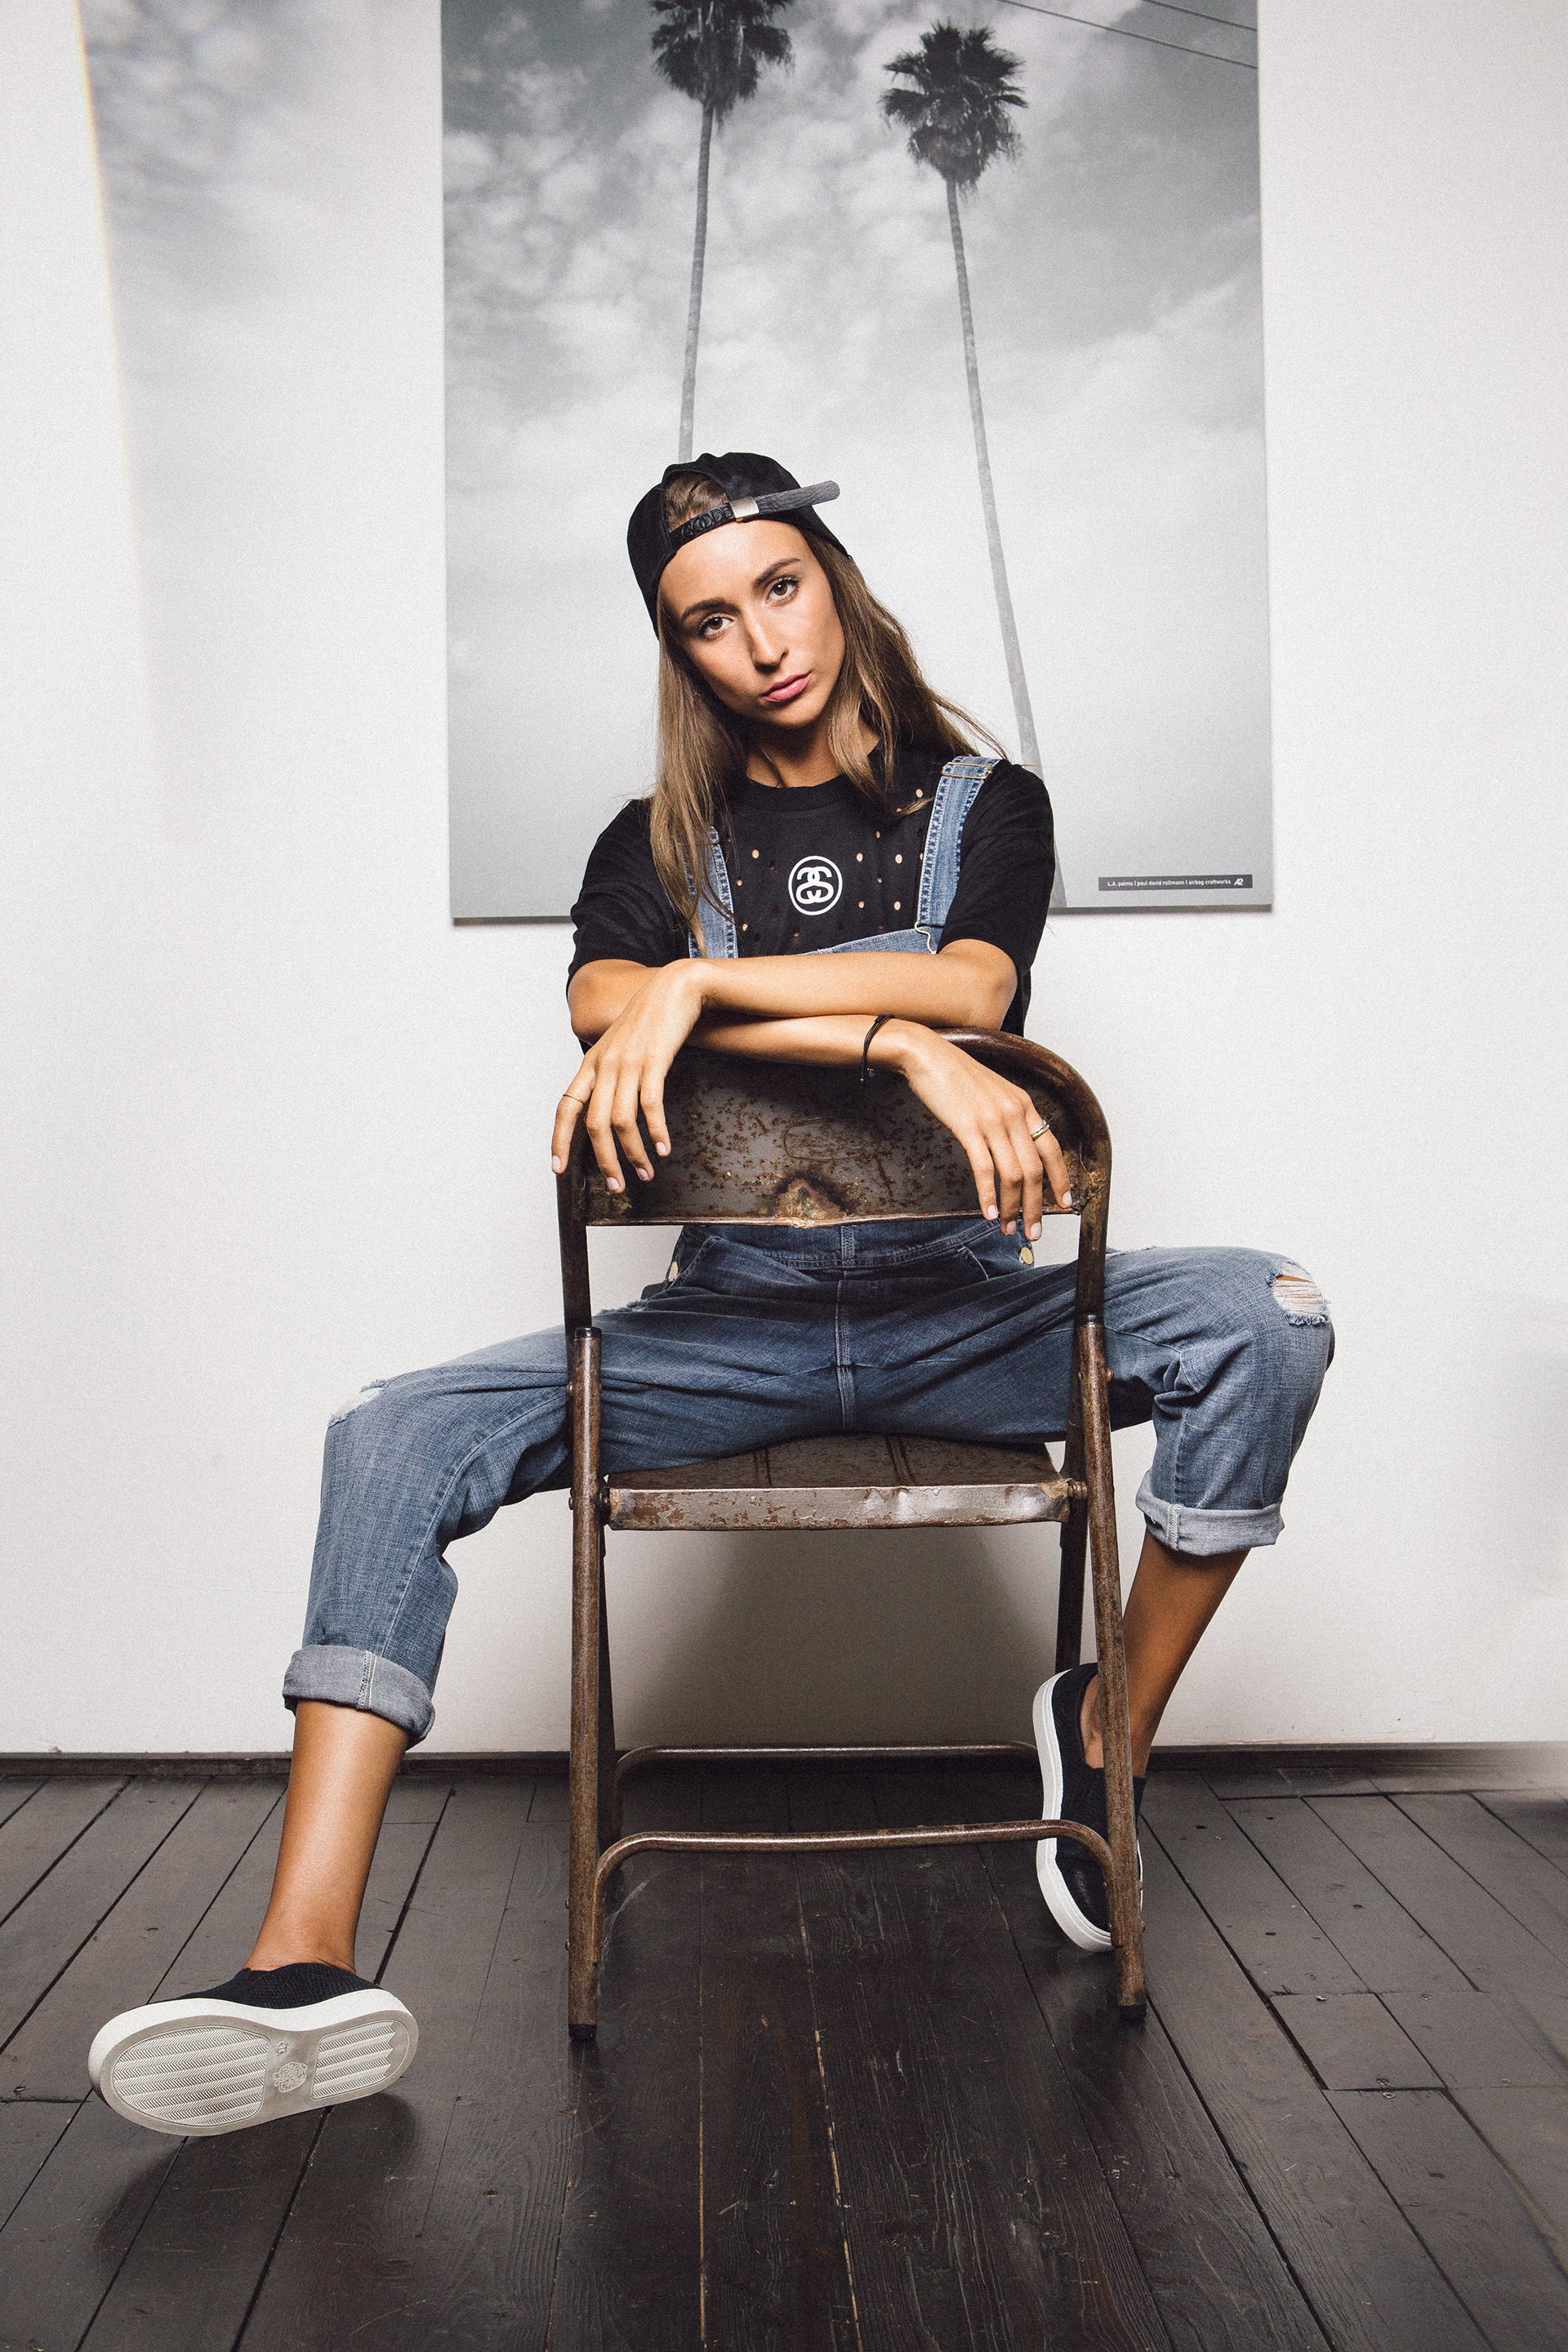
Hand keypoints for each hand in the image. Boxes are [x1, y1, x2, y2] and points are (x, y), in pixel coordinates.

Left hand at [550, 963, 705, 1190]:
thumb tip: (608, 1107)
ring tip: (646, 1172)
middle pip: (594, 1124)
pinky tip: (664, 1148)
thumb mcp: (620, 1046)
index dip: (559, 1140)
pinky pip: (650, 1106)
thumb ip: (610, 1073)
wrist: (675, 987)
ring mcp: (627, 1062)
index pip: (566, 1107)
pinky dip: (656, 1132)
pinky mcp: (653, 1061)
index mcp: (591, 1064)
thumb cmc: (650, 1019)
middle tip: (617, 1186)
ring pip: (621, 1121)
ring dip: (634, 1153)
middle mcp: (604, 1065)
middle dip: (604, 1161)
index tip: (558, 1168)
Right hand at [884, 1023, 1073, 1236]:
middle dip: (1036, 1206)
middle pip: (1035, 1169)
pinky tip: (987, 1212)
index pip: (1052, 1149)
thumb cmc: (956, 1075)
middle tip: (1033, 1230)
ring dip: (1012, 1207)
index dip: (1060, 1179)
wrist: (928, 1055)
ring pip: (1013, 1174)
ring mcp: (992, 1121)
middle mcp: (1015, 1113)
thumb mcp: (994, 1093)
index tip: (1063, 1203)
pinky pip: (984, 1169)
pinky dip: (988, 1195)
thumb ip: (1009, 1116)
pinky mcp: (968, 1127)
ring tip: (1007, 1228)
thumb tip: (1015, 1146)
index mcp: (1024, 1105)